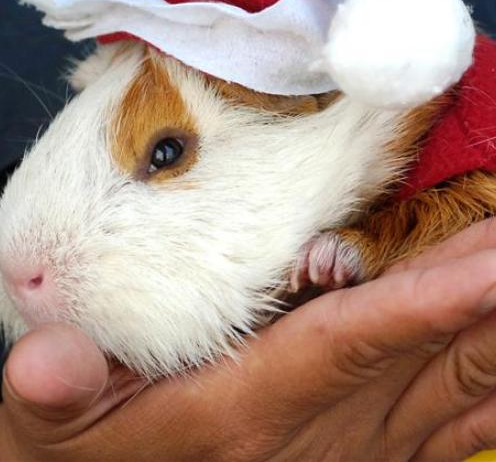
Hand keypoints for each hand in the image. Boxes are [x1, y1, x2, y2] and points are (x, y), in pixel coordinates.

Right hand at [3, 220, 495, 460]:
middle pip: (423, 357)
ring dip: (495, 333)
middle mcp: (317, 438)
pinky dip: (488, 388)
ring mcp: (353, 459)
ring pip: (453, 395)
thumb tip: (45, 358)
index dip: (424, 302)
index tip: (488, 260)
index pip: (351, 344)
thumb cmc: (92, 461)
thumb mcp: (53, 431)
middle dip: (484, 292)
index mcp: (246, 412)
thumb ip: (55, 394)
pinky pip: (451, 432)